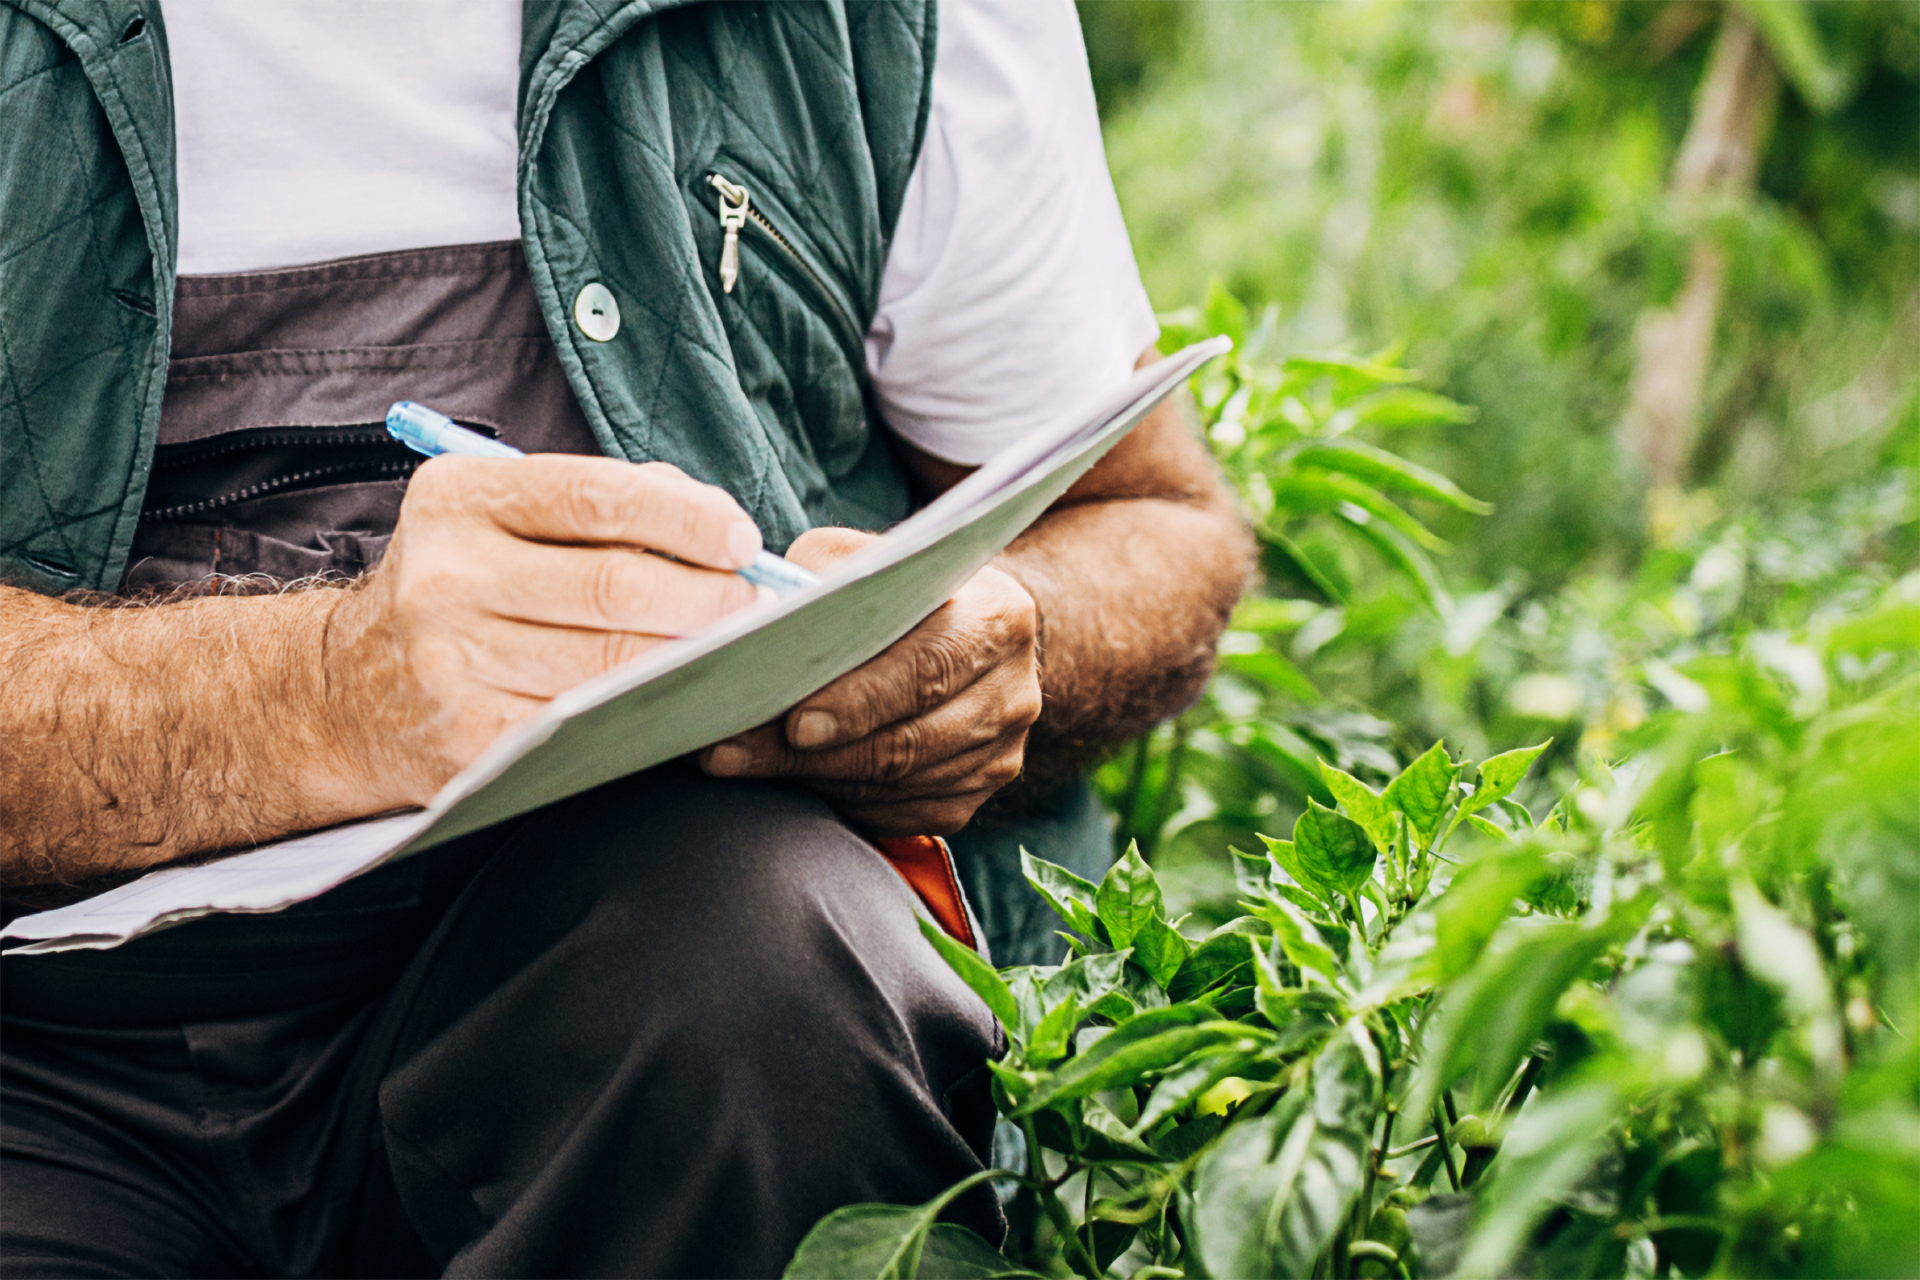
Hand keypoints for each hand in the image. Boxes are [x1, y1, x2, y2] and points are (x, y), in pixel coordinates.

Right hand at [322, 454, 767, 809]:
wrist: (349, 691)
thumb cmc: (464, 586)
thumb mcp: (504, 516)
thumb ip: (609, 501)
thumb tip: (717, 523)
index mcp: (459, 500)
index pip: (598, 498)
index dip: (686, 519)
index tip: (743, 538)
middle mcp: (446, 578)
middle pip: (616, 587)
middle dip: (708, 597)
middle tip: (754, 605)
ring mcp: (454, 665)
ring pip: (613, 664)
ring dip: (691, 659)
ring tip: (731, 650)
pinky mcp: (471, 741)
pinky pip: (590, 727)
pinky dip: (650, 713)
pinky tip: (681, 700)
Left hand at [699, 528, 1041, 835]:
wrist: (974, 637)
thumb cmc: (907, 593)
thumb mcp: (875, 555)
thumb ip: (831, 575)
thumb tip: (768, 618)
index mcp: (999, 618)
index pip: (927, 667)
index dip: (860, 701)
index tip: (795, 722)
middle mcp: (1013, 693)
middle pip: (906, 740)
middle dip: (812, 753)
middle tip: (734, 752)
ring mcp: (1000, 754)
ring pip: (897, 785)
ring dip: (814, 779)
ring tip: (742, 763)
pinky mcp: (976, 796)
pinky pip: (899, 814)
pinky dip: (841, 800)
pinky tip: (794, 779)